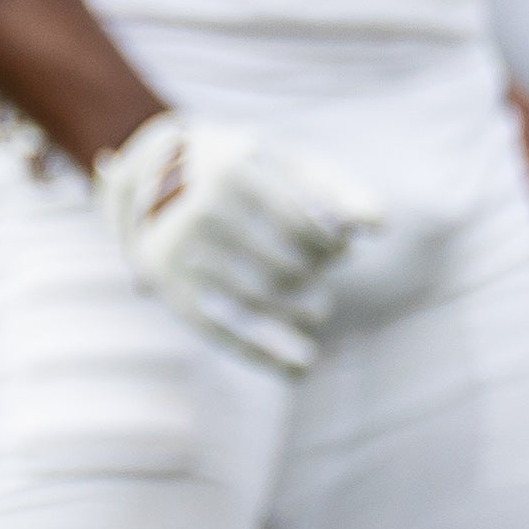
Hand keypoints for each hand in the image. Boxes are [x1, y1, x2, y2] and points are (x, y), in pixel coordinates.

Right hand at [92, 109, 379, 375]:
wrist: (150, 174)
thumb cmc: (239, 169)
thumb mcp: (280, 162)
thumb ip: (334, 188)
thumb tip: (379, 224)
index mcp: (233, 170)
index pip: (308, 227)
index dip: (332, 245)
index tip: (335, 246)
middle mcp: (201, 210)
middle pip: (288, 266)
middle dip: (316, 274)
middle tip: (320, 271)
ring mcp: (181, 253)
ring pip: (264, 300)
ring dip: (304, 312)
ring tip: (318, 309)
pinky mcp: (170, 289)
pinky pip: (227, 332)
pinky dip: (269, 357)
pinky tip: (303, 367)